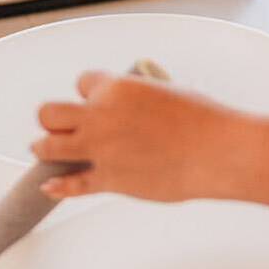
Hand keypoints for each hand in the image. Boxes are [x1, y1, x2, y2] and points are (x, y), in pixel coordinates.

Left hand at [31, 72, 268, 213]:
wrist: (221, 152)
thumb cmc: (205, 122)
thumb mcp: (167, 94)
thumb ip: (139, 103)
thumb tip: (132, 115)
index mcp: (117, 88)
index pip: (82, 82)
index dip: (88, 93)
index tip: (94, 102)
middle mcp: (101, 116)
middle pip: (49, 112)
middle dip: (53, 118)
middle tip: (62, 127)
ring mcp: (101, 149)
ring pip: (47, 146)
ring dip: (46, 147)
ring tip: (48, 150)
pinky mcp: (109, 179)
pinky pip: (71, 184)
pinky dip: (58, 186)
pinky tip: (50, 186)